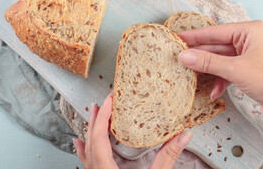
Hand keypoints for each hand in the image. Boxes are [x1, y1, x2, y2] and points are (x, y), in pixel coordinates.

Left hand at [73, 95, 192, 168]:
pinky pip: (86, 163)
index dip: (103, 117)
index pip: (100, 138)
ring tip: (90, 118)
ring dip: (89, 132)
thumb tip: (183, 136)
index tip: (108, 101)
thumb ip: (168, 157)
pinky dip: (83, 151)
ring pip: (86, 152)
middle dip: (94, 121)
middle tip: (99, 104)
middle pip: (90, 142)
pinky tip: (80, 146)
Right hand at [178, 20, 262, 121]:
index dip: (195, 36)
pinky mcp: (249, 68)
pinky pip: (228, 69)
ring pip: (221, 59)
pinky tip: (214, 91)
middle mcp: (250, 39)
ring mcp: (249, 54)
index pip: (216, 31)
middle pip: (217, 45)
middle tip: (179, 58)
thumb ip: (208, 62)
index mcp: (250, 30)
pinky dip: (220, 79)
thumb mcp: (235, 69)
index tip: (176, 36)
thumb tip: (184, 55)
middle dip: (200, 55)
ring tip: (191, 75)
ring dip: (209, 70)